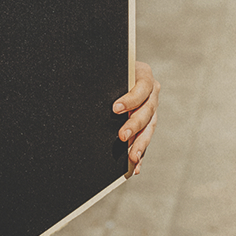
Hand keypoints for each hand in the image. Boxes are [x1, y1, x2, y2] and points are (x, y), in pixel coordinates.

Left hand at [114, 61, 158, 175]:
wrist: (116, 73)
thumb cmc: (108, 70)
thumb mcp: (109, 69)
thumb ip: (104, 77)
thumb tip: (83, 83)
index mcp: (144, 75)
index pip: (142, 88)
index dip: (130, 99)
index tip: (115, 108)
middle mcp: (152, 93)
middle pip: (146, 111)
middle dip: (134, 125)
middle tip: (121, 136)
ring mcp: (152, 110)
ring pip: (148, 128)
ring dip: (140, 144)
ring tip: (132, 157)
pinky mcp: (148, 124)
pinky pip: (145, 139)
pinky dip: (140, 153)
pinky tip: (134, 166)